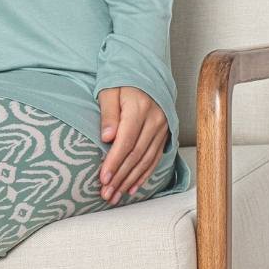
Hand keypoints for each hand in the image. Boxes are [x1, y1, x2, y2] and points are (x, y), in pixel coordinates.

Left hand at [97, 85, 168, 203]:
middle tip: (106, 194)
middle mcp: (155, 120)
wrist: (145, 72)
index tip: (103, 178)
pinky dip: (143, 175)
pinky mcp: (164, 134)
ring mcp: (162, 128)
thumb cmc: (122, 81)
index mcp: (140, 108)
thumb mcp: (109, 91)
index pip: (126, 141)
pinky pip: (155, 158)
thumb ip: (108, 114)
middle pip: (136, 155)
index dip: (114, 162)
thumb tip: (107, 138)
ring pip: (146, 160)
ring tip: (116, 196)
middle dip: (120, 177)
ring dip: (130, 180)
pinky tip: (132, 187)